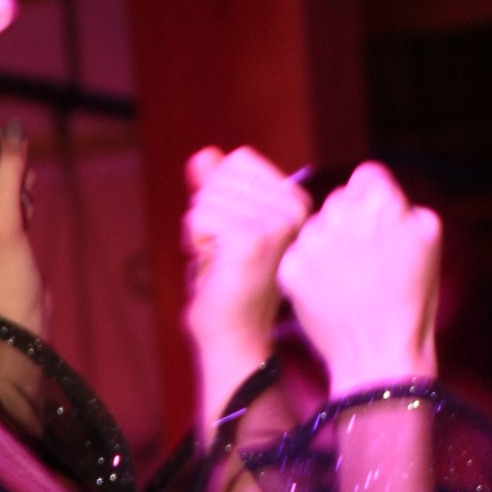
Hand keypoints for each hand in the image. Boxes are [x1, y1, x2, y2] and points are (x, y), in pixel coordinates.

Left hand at [0, 128, 46, 333]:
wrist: (15, 320)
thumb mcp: (3, 220)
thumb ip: (7, 167)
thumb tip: (15, 122)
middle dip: (3, 169)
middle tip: (14, 200)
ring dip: (16, 181)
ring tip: (18, 214)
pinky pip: (6, 177)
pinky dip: (20, 191)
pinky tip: (22, 218)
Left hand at [181, 147, 308, 445]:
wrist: (233, 336)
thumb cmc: (228, 284)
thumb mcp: (223, 227)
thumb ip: (214, 189)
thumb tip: (202, 155)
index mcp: (295, 200)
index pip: (237, 162)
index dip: (219, 197)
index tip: (231, 237)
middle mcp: (294, 207)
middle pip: (221, 176)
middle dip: (208, 215)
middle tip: (224, 254)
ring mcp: (277, 222)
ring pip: (207, 197)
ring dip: (201, 233)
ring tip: (222, 262)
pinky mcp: (252, 238)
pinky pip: (201, 217)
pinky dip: (196, 243)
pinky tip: (216, 267)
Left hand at [276, 161, 439, 397]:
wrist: (379, 353)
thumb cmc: (411, 297)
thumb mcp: (429, 237)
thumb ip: (405, 204)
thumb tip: (385, 193)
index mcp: (379, 200)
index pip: (367, 176)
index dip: (373, 198)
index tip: (376, 224)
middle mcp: (341, 213)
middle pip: (338, 200)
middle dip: (348, 221)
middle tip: (362, 258)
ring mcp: (312, 241)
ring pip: (315, 227)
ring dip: (326, 245)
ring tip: (347, 278)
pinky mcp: (290, 268)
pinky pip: (297, 255)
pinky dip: (309, 270)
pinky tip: (327, 290)